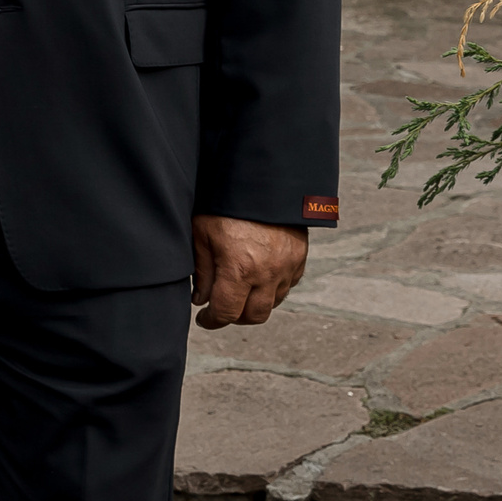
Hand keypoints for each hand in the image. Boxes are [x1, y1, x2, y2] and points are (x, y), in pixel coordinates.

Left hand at [191, 214, 307, 327]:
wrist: (264, 180)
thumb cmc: (226, 204)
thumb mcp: (202, 234)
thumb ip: (202, 272)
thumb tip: (202, 299)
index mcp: (239, 269)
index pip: (226, 313)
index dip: (212, 321)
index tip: (204, 319)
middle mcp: (267, 273)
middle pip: (253, 316)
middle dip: (234, 317)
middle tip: (221, 308)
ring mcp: (287, 267)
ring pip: (273, 303)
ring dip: (254, 304)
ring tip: (238, 292)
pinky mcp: (299, 258)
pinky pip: (287, 286)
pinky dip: (272, 289)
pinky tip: (257, 278)